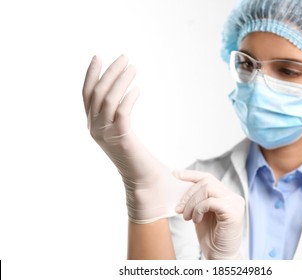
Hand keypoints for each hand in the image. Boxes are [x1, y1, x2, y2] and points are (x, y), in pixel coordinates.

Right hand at [82, 55, 189, 223]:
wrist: (145, 184)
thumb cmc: (138, 160)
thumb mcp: (121, 134)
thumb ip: (116, 118)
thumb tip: (123, 95)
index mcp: (93, 126)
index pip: (87, 95)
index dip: (91, 75)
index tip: (98, 57)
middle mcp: (95, 129)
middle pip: (97, 93)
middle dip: (110, 72)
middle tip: (124, 57)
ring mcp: (106, 135)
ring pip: (108, 100)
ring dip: (120, 80)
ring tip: (133, 67)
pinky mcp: (122, 139)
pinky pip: (122, 112)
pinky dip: (129, 97)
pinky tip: (139, 89)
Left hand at [174, 170, 244, 258]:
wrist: (219, 255)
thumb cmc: (210, 236)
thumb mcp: (200, 212)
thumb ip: (197, 199)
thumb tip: (179, 182)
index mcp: (226, 195)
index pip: (208, 178)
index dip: (191, 174)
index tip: (175, 174)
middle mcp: (233, 196)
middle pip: (206, 181)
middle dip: (188, 194)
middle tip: (179, 209)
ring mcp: (235, 203)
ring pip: (208, 188)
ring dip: (192, 202)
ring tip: (187, 217)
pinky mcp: (233, 211)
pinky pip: (210, 202)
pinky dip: (198, 209)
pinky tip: (196, 220)